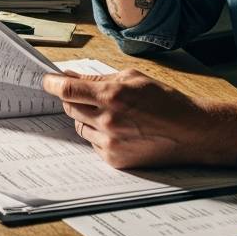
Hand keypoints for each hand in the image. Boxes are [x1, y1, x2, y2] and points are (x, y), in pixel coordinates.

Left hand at [42, 69, 213, 167]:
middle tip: (86, 95)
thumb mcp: (133, 78)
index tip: (46, 80)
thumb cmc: (165, 101)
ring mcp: (110, 142)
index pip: (67, 90)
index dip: (51, 84)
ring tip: (110, 113)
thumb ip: (98, 78)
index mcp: (112, 96)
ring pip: (79, 125)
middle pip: (69, 107)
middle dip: (72, 98)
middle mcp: (108, 120)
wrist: (190, 132)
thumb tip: (69, 76)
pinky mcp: (115, 159)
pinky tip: (119, 129)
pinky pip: (92, 142)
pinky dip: (98, 134)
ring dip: (86, 117)